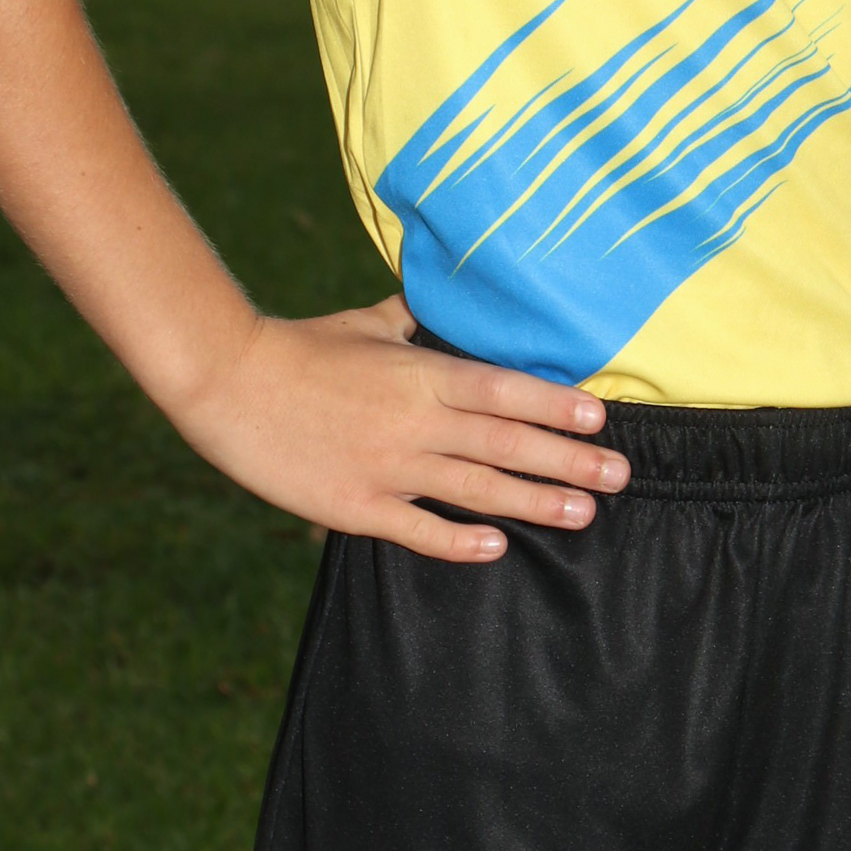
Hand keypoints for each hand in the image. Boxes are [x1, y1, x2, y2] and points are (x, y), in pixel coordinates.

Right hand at [171, 295, 630, 560]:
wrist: (229, 383)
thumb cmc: (301, 347)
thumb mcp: (367, 322)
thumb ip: (413, 319)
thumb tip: (442, 302)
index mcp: (420, 371)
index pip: (505, 388)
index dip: (556, 404)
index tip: (601, 417)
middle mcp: (415, 420)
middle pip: (506, 442)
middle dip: (569, 459)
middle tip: (621, 475)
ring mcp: (387, 467)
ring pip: (476, 489)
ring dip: (534, 501)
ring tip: (583, 512)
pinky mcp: (354, 506)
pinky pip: (418, 529)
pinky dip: (459, 541)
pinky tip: (497, 548)